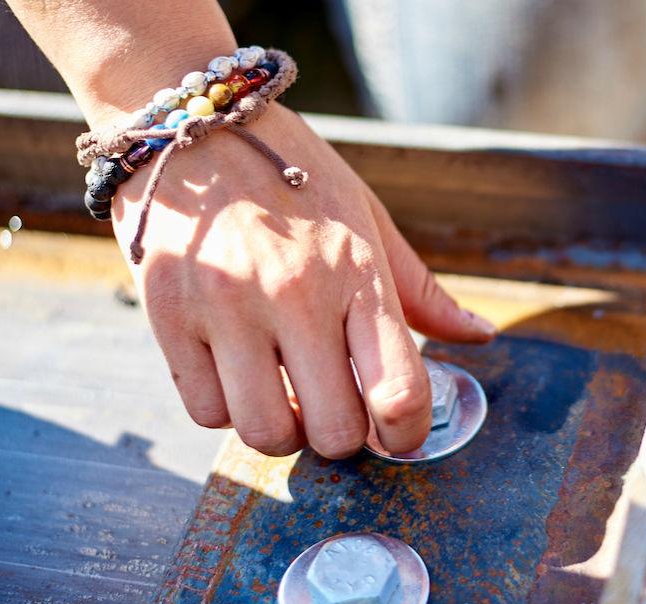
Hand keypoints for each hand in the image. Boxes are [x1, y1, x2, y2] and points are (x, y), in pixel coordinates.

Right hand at [112, 103, 495, 457]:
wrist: (190, 123)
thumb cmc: (292, 174)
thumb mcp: (366, 218)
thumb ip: (421, 290)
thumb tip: (480, 334)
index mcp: (356, 272)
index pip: (398, 392)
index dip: (406, 437)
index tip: (398, 438)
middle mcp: (294, 295)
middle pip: (333, 432)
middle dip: (342, 437)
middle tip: (335, 409)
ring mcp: (225, 308)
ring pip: (265, 433)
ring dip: (283, 429)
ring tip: (284, 393)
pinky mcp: (166, 316)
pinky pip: (205, 411)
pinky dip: (226, 408)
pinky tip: (236, 371)